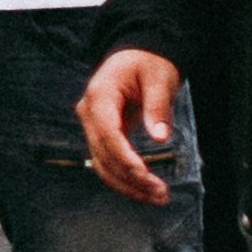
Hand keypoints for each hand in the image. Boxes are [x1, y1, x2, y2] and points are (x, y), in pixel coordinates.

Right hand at [80, 48, 189, 205]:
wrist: (138, 54)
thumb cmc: (150, 63)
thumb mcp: (159, 78)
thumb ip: (157, 107)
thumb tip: (160, 138)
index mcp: (100, 95)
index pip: (107, 134)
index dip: (125, 159)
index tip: (147, 177)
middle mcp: (89, 112)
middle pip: (103, 154)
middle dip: (131, 178)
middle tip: (162, 194)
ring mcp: (92, 124)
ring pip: (102, 164)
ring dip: (127, 184)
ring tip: (158, 197)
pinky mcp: (101, 133)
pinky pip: (108, 161)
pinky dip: (125, 178)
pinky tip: (145, 188)